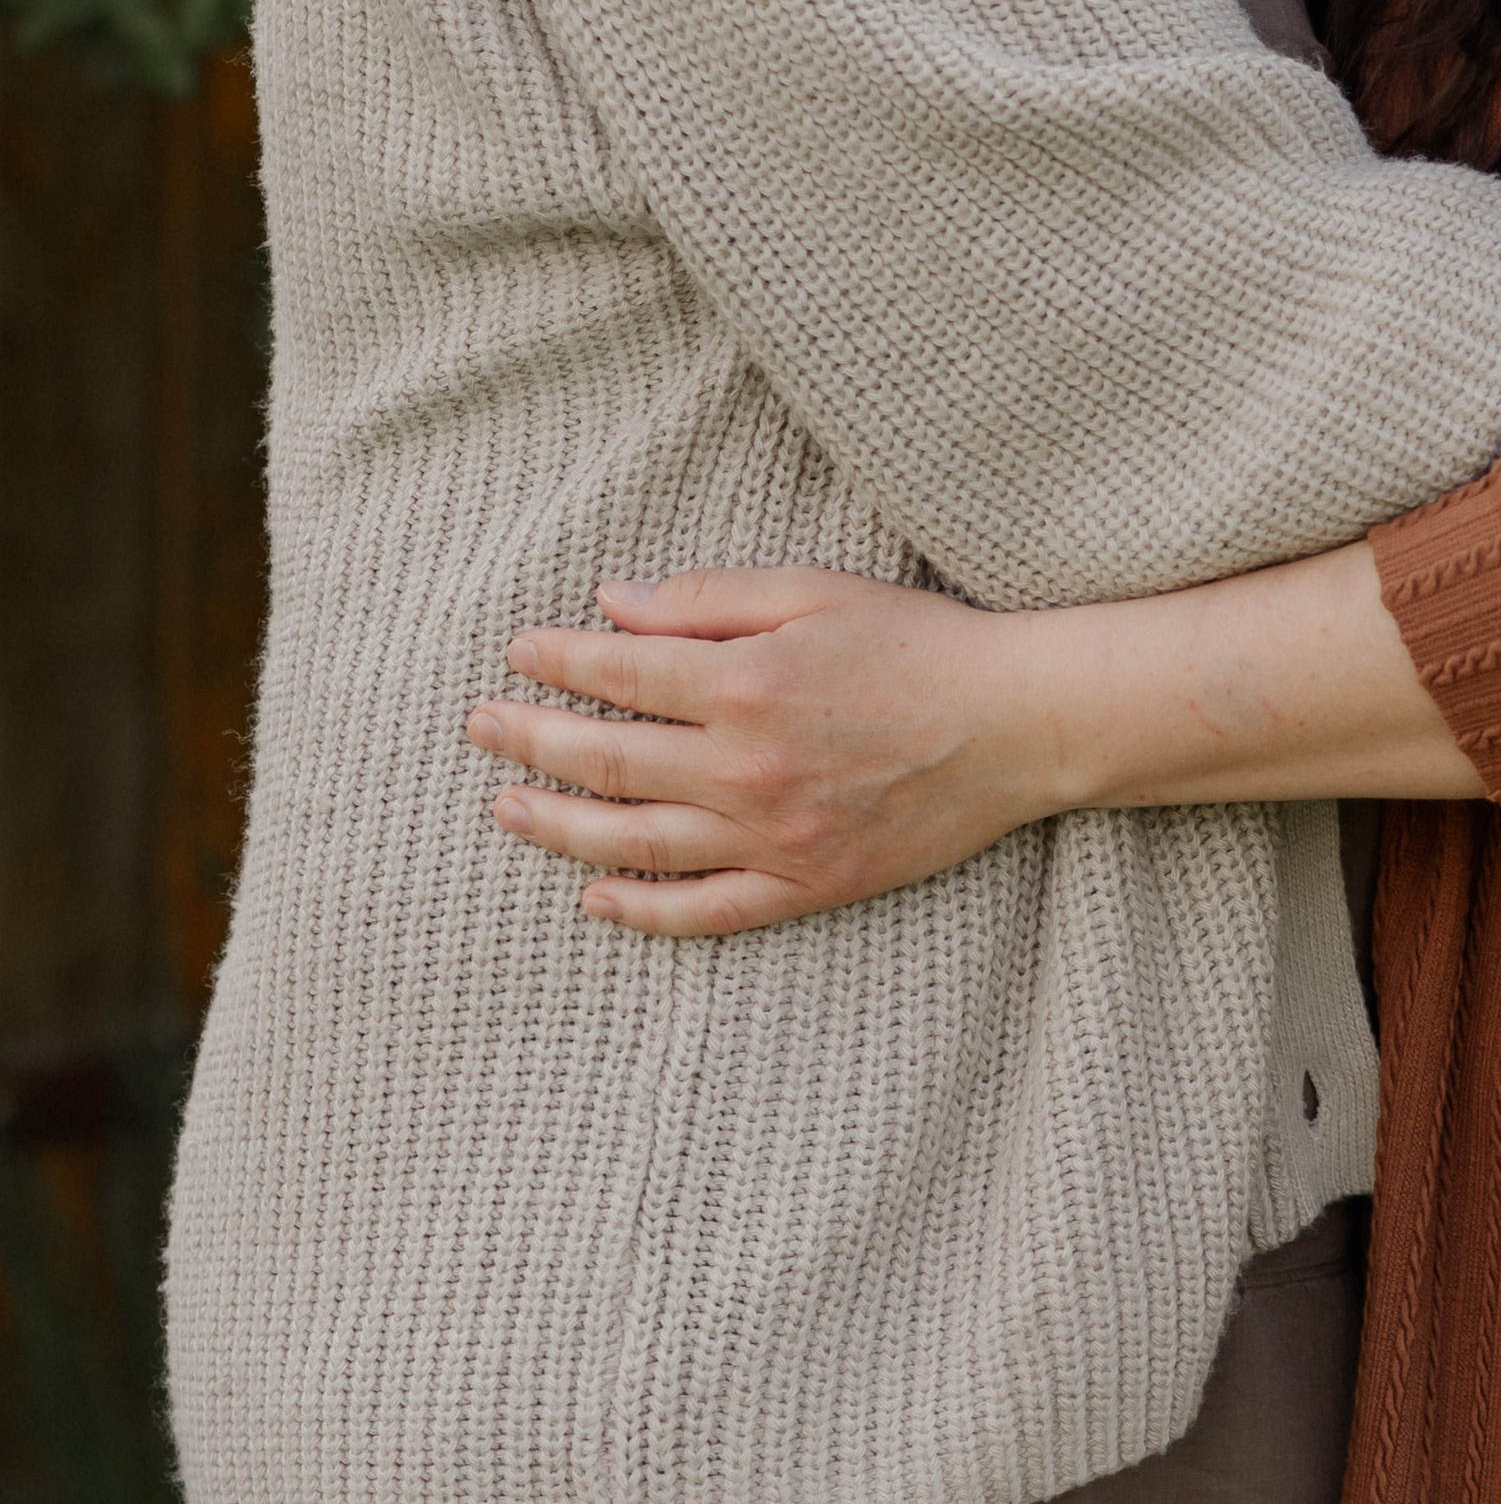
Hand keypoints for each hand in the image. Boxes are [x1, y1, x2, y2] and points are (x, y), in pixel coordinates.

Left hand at [466, 567, 1063, 935]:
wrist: (1015, 724)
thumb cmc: (916, 644)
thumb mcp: (814, 591)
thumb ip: (707, 597)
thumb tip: (612, 605)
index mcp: (746, 682)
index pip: (620, 675)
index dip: (558, 662)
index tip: (517, 651)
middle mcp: (747, 767)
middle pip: (609, 761)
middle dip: (532, 740)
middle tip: (482, 727)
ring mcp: (773, 837)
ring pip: (636, 843)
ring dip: (559, 827)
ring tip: (507, 810)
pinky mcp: (806, 886)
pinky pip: (705, 911)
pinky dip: (643, 911)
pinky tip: (596, 898)